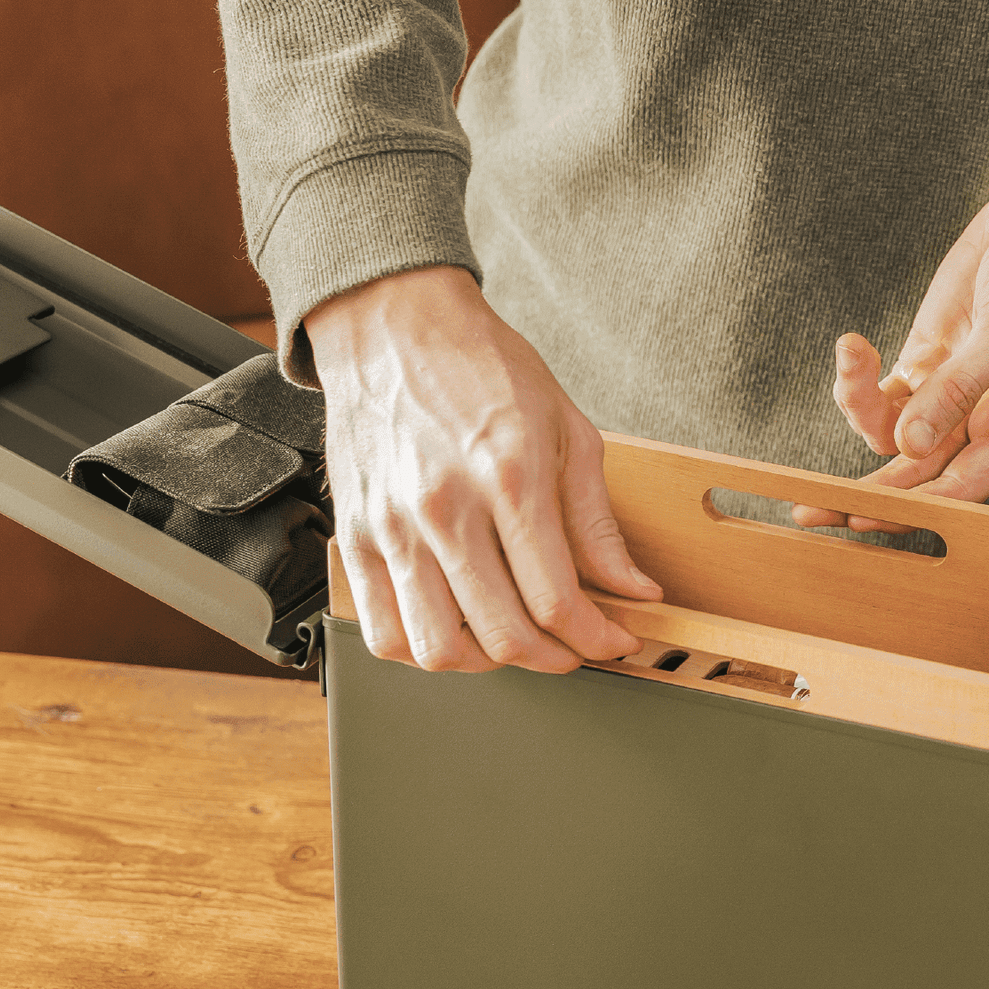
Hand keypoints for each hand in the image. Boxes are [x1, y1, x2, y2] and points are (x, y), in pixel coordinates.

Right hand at [305, 265, 661, 671]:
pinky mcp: (355, 535)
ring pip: (438, 649)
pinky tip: (454, 629)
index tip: (612, 639)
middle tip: (571, 647)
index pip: (557, 600)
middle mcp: (445, 508)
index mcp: (509, 478)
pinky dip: (422, 650)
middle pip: (503, 636)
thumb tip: (633, 589)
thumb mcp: (568, 430)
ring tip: (511, 641)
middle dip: (553, 659)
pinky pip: (381, 630)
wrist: (394, 324)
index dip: (596, 637)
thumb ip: (598, 523)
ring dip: (486, 664)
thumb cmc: (482, 367)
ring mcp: (392, 526)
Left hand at [792, 188, 988, 533]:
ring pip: (888, 435)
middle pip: (912, 477)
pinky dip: (857, 379)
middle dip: (860, 494)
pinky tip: (852, 347)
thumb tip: (909, 445)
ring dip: (858, 410)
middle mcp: (977, 423)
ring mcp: (944, 396)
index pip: (960, 487)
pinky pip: (879, 395)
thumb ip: (962, 385)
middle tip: (808, 510)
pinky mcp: (921, 365)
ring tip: (851, 358)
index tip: (863, 515)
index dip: (912, 509)